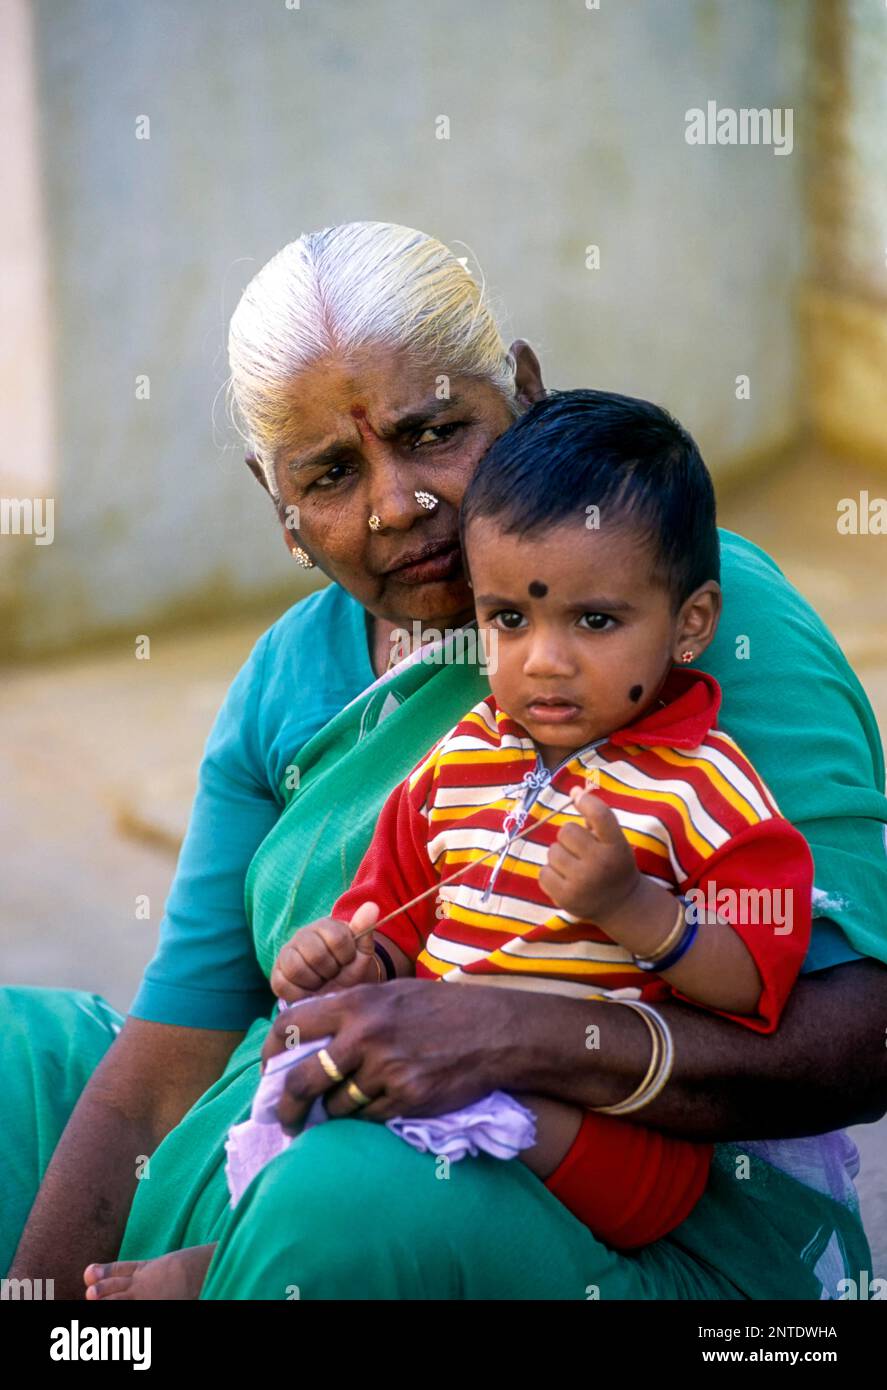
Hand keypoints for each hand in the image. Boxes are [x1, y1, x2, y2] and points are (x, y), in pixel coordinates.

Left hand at [261, 978, 521, 1126]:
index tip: (268, 1071)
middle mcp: (364, 1036)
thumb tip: (305, 1031)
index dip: (271, 1052)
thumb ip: (349, 1010)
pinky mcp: (406, 1098)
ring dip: (336, 1112)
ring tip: (344, 1109)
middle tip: (286, 1119)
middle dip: (288, 1106)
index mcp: (356, 1003)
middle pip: (304, 1080)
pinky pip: (369, 1118)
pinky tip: (381, 1105)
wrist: (494, 1031)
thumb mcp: (390, 993)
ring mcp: (385, 1069)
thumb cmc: (440, 1009)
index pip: (291, 1026)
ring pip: (337, 1106)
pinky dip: (368, 1117)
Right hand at [270, 901, 380, 1003]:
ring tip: (322, 981)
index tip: (348, 960)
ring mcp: (286, 953)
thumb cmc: (350, 969)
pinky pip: (283, 984)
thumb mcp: (362, 951)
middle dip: (330, 971)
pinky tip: (310, 990)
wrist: (336, 990)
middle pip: (316, 955)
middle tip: (334, 973)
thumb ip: (365, 928)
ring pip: (296, 968)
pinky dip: (300, 993)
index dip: (346, 956)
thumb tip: (372, 906)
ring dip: (315, 982)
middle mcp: (302, 935)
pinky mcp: (276, 974)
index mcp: (325, 925)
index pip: (338, 939)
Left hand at [539, 786, 639, 924]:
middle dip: (570, 837)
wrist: (620, 905)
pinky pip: (543, 872)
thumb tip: (574, 790)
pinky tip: (566, 879)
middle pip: (567, 830)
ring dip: (560, 855)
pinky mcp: (565, 898)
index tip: (577, 796)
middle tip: (580, 849)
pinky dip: (551, 873)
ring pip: (552, 851)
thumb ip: (596, 817)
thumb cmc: (614, 864)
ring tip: (574, 867)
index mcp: (616, 846)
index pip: (599, 814)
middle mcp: (600, 864)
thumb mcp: (615, 841)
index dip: (585, 800)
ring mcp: (582, 883)